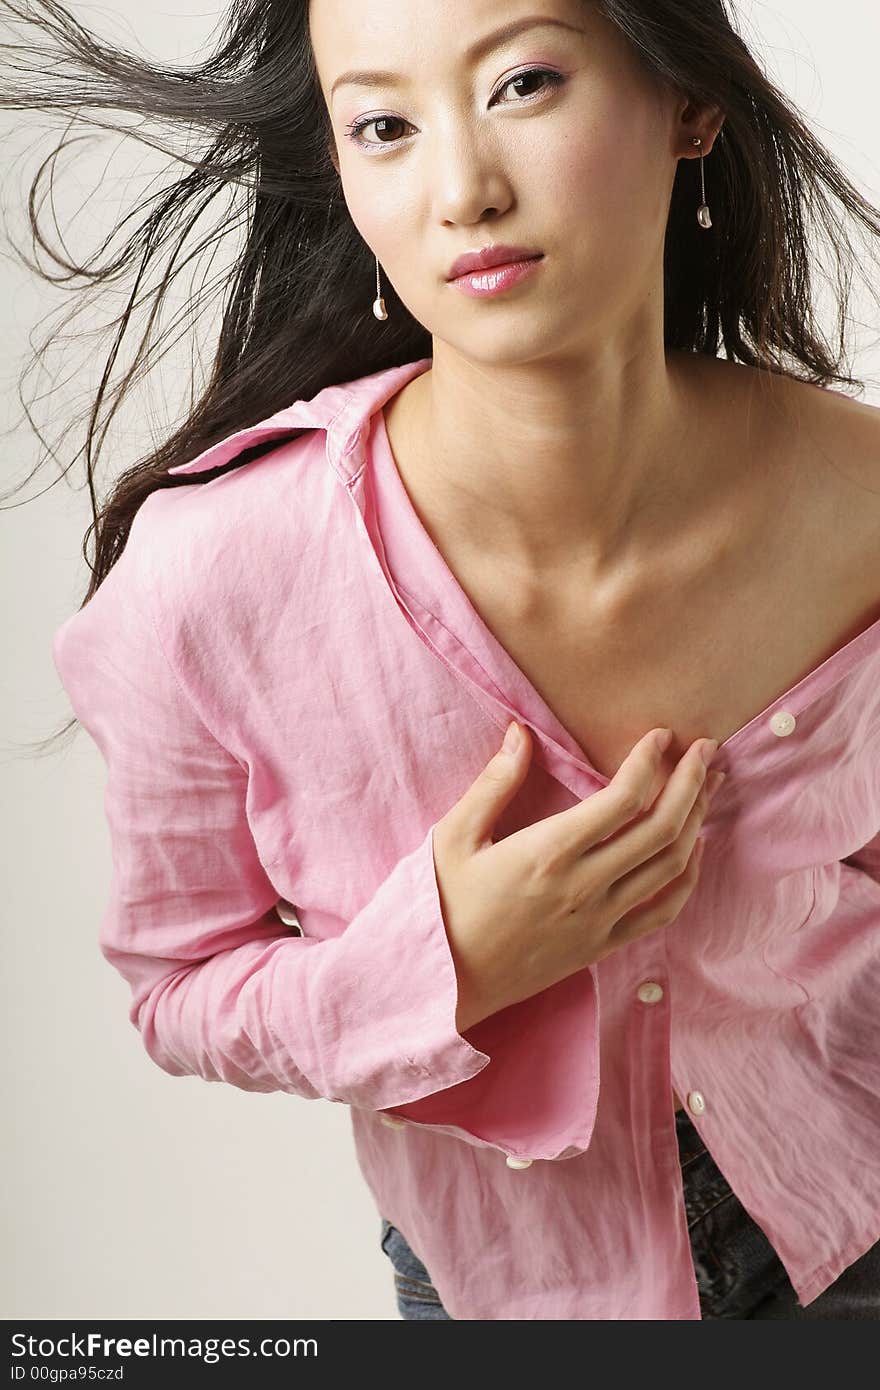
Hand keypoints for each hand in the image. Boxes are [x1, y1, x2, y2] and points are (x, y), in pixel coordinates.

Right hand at [432, 724, 723, 1030]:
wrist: (441, 983)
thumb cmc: (441, 905)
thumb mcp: (453, 836)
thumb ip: (493, 782)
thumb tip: (521, 732)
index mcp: (548, 853)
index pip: (622, 799)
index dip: (649, 761)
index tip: (661, 735)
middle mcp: (583, 887)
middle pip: (660, 828)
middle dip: (690, 782)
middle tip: (704, 748)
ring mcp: (598, 921)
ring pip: (669, 866)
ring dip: (696, 821)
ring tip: (707, 786)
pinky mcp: (602, 946)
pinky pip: (662, 911)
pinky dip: (688, 877)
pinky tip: (693, 849)